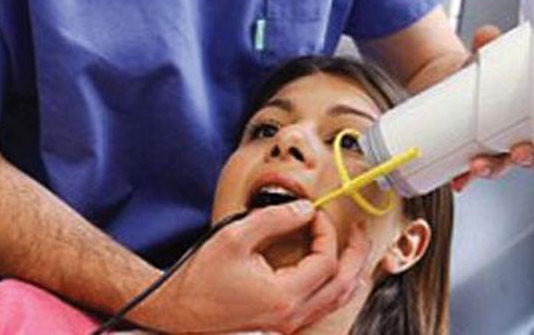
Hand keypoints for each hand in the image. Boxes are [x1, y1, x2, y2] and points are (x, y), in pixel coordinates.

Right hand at [134, 201, 370, 333]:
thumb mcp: (235, 237)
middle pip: (344, 284)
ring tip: (353, 247)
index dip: (326, 231)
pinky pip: (322, 307)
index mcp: (284, 296)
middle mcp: (291, 316)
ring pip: (337, 300)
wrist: (175, 311)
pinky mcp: (281, 324)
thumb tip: (305, 209)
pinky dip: (335, 286)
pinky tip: (333, 270)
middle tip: (358, 230)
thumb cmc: (199, 280)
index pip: (326, 260)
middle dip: (356, 253)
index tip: (315, 214)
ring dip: (351, 271)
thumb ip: (275, 219)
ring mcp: (288, 324)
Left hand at [451, 25, 533, 191]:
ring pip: (498, 166)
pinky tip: (457, 182)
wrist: (450, 77)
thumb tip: (486, 36)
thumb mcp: (487, 55)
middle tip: (514, 155)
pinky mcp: (470, 151)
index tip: (533, 145)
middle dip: (522, 161)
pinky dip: (462, 177)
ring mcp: (494, 147)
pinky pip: (469, 170)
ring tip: (475, 167)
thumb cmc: (482, 69)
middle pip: (528, 159)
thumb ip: (488, 43)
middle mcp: (518, 137)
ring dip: (489, 171)